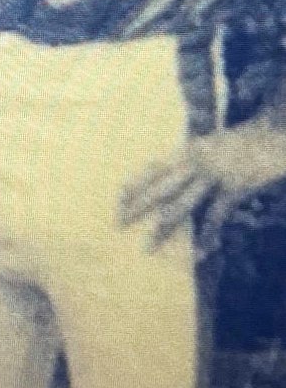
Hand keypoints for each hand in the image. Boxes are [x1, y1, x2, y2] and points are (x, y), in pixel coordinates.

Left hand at [118, 118, 285, 251]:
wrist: (272, 136)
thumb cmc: (243, 142)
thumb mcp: (211, 146)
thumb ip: (193, 160)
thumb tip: (175, 175)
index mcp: (187, 150)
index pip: (154, 169)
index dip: (135, 184)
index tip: (117, 199)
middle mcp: (195, 161)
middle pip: (161, 188)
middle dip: (138, 207)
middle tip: (120, 223)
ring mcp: (213, 175)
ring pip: (182, 205)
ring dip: (164, 228)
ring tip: (149, 246)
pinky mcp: (233, 188)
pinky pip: (215, 216)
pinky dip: (207, 235)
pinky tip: (201, 252)